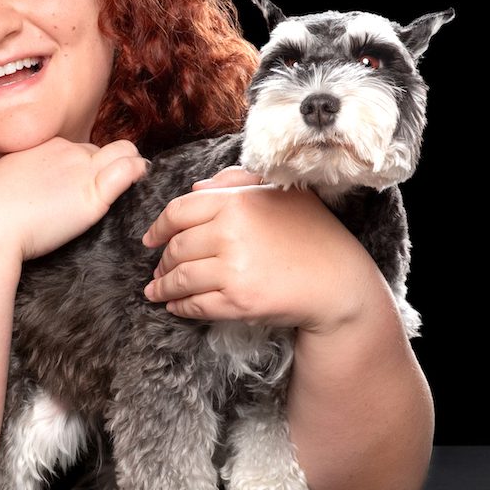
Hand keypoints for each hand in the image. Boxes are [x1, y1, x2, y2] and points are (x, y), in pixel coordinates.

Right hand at [0, 137, 148, 260]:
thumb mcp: (3, 181)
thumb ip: (23, 179)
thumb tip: (25, 191)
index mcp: (43, 148)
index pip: (77, 149)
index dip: (85, 165)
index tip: (84, 182)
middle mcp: (66, 152)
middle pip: (101, 150)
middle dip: (109, 164)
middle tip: (113, 186)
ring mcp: (82, 171)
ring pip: (123, 152)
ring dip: (131, 163)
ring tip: (134, 181)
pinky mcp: (94, 196)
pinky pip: (129, 171)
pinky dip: (138, 172)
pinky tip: (140, 179)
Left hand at [142, 181, 380, 331]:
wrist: (339, 282)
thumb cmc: (311, 234)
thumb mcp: (279, 194)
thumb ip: (235, 182)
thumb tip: (197, 187)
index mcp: (236, 201)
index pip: (178, 212)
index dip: (159, 227)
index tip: (151, 239)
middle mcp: (230, 232)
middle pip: (176, 247)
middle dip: (162, 260)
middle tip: (158, 268)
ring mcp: (233, 268)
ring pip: (180, 278)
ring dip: (163, 286)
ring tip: (157, 290)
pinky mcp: (239, 301)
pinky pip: (196, 304)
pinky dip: (179, 306)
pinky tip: (175, 306)